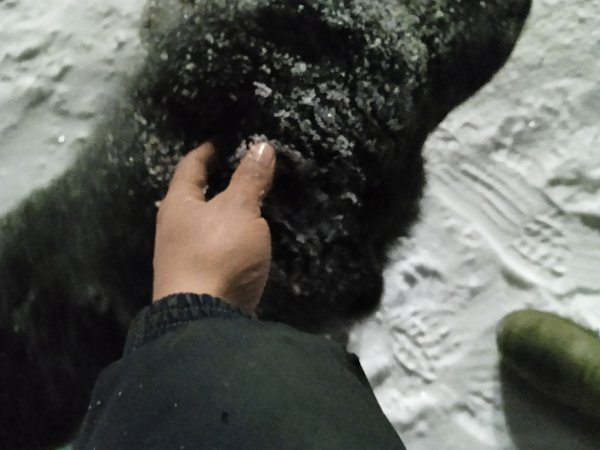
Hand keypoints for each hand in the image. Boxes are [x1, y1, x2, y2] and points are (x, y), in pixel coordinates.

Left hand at [152, 141, 275, 313]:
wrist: (203, 319)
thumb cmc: (218, 252)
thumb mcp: (241, 210)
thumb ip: (250, 179)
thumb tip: (261, 146)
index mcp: (179, 204)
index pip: (190, 167)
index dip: (207, 151)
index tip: (221, 142)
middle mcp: (173, 228)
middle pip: (192, 196)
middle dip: (212, 183)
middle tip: (236, 172)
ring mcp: (181, 256)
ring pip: (201, 223)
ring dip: (220, 212)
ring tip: (244, 205)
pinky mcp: (195, 279)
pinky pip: (212, 246)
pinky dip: (226, 236)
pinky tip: (241, 241)